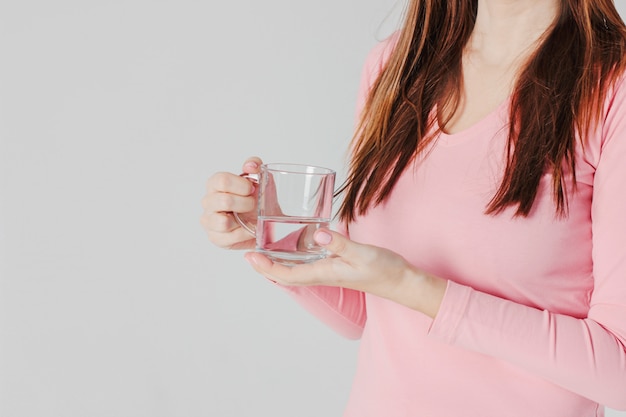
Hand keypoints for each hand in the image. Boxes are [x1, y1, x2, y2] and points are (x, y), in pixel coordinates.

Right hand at [200, 157, 261, 249]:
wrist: (264, 221)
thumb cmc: (257, 199)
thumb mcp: (260, 178)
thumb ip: (255, 166)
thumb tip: (251, 165)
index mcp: (215, 184)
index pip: (222, 180)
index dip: (241, 185)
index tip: (252, 189)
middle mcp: (208, 202)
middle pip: (224, 201)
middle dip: (246, 203)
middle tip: (254, 205)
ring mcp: (209, 221)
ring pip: (223, 222)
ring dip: (244, 220)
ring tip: (250, 218)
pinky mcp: (215, 238)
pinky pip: (231, 237)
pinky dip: (245, 233)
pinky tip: (249, 229)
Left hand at [244, 229, 447, 317]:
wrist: (400, 281)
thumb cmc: (384, 269)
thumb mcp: (362, 253)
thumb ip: (340, 244)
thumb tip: (317, 235)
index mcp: (324, 273)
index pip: (287, 274)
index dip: (266, 268)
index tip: (250, 258)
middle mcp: (323, 274)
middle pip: (286, 275)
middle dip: (266, 267)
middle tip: (249, 255)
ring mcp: (329, 271)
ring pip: (296, 270)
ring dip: (277, 263)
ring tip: (263, 251)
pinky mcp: (336, 266)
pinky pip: (308, 264)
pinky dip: (295, 257)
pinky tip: (293, 246)